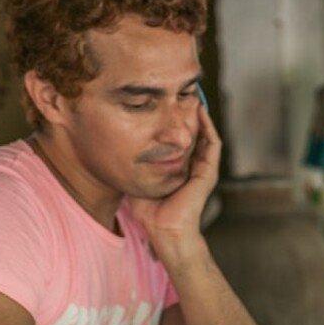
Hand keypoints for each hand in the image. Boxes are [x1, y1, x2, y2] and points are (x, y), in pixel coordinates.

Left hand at [129, 100, 222, 257]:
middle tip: (179, 92)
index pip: (178, 139)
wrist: (165, 232)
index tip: (164, 103)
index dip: (174, 121)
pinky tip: (200, 111)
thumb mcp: (136, 179)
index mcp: (178, 168)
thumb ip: (131, 163)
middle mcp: (192, 167)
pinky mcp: (207, 173)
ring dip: (201, 116)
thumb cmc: (149, 213)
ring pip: (205, 135)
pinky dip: (208, 127)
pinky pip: (212, 145)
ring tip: (192, 95)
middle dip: (187, 113)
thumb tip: (111, 145)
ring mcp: (202, 170)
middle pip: (193, 134)